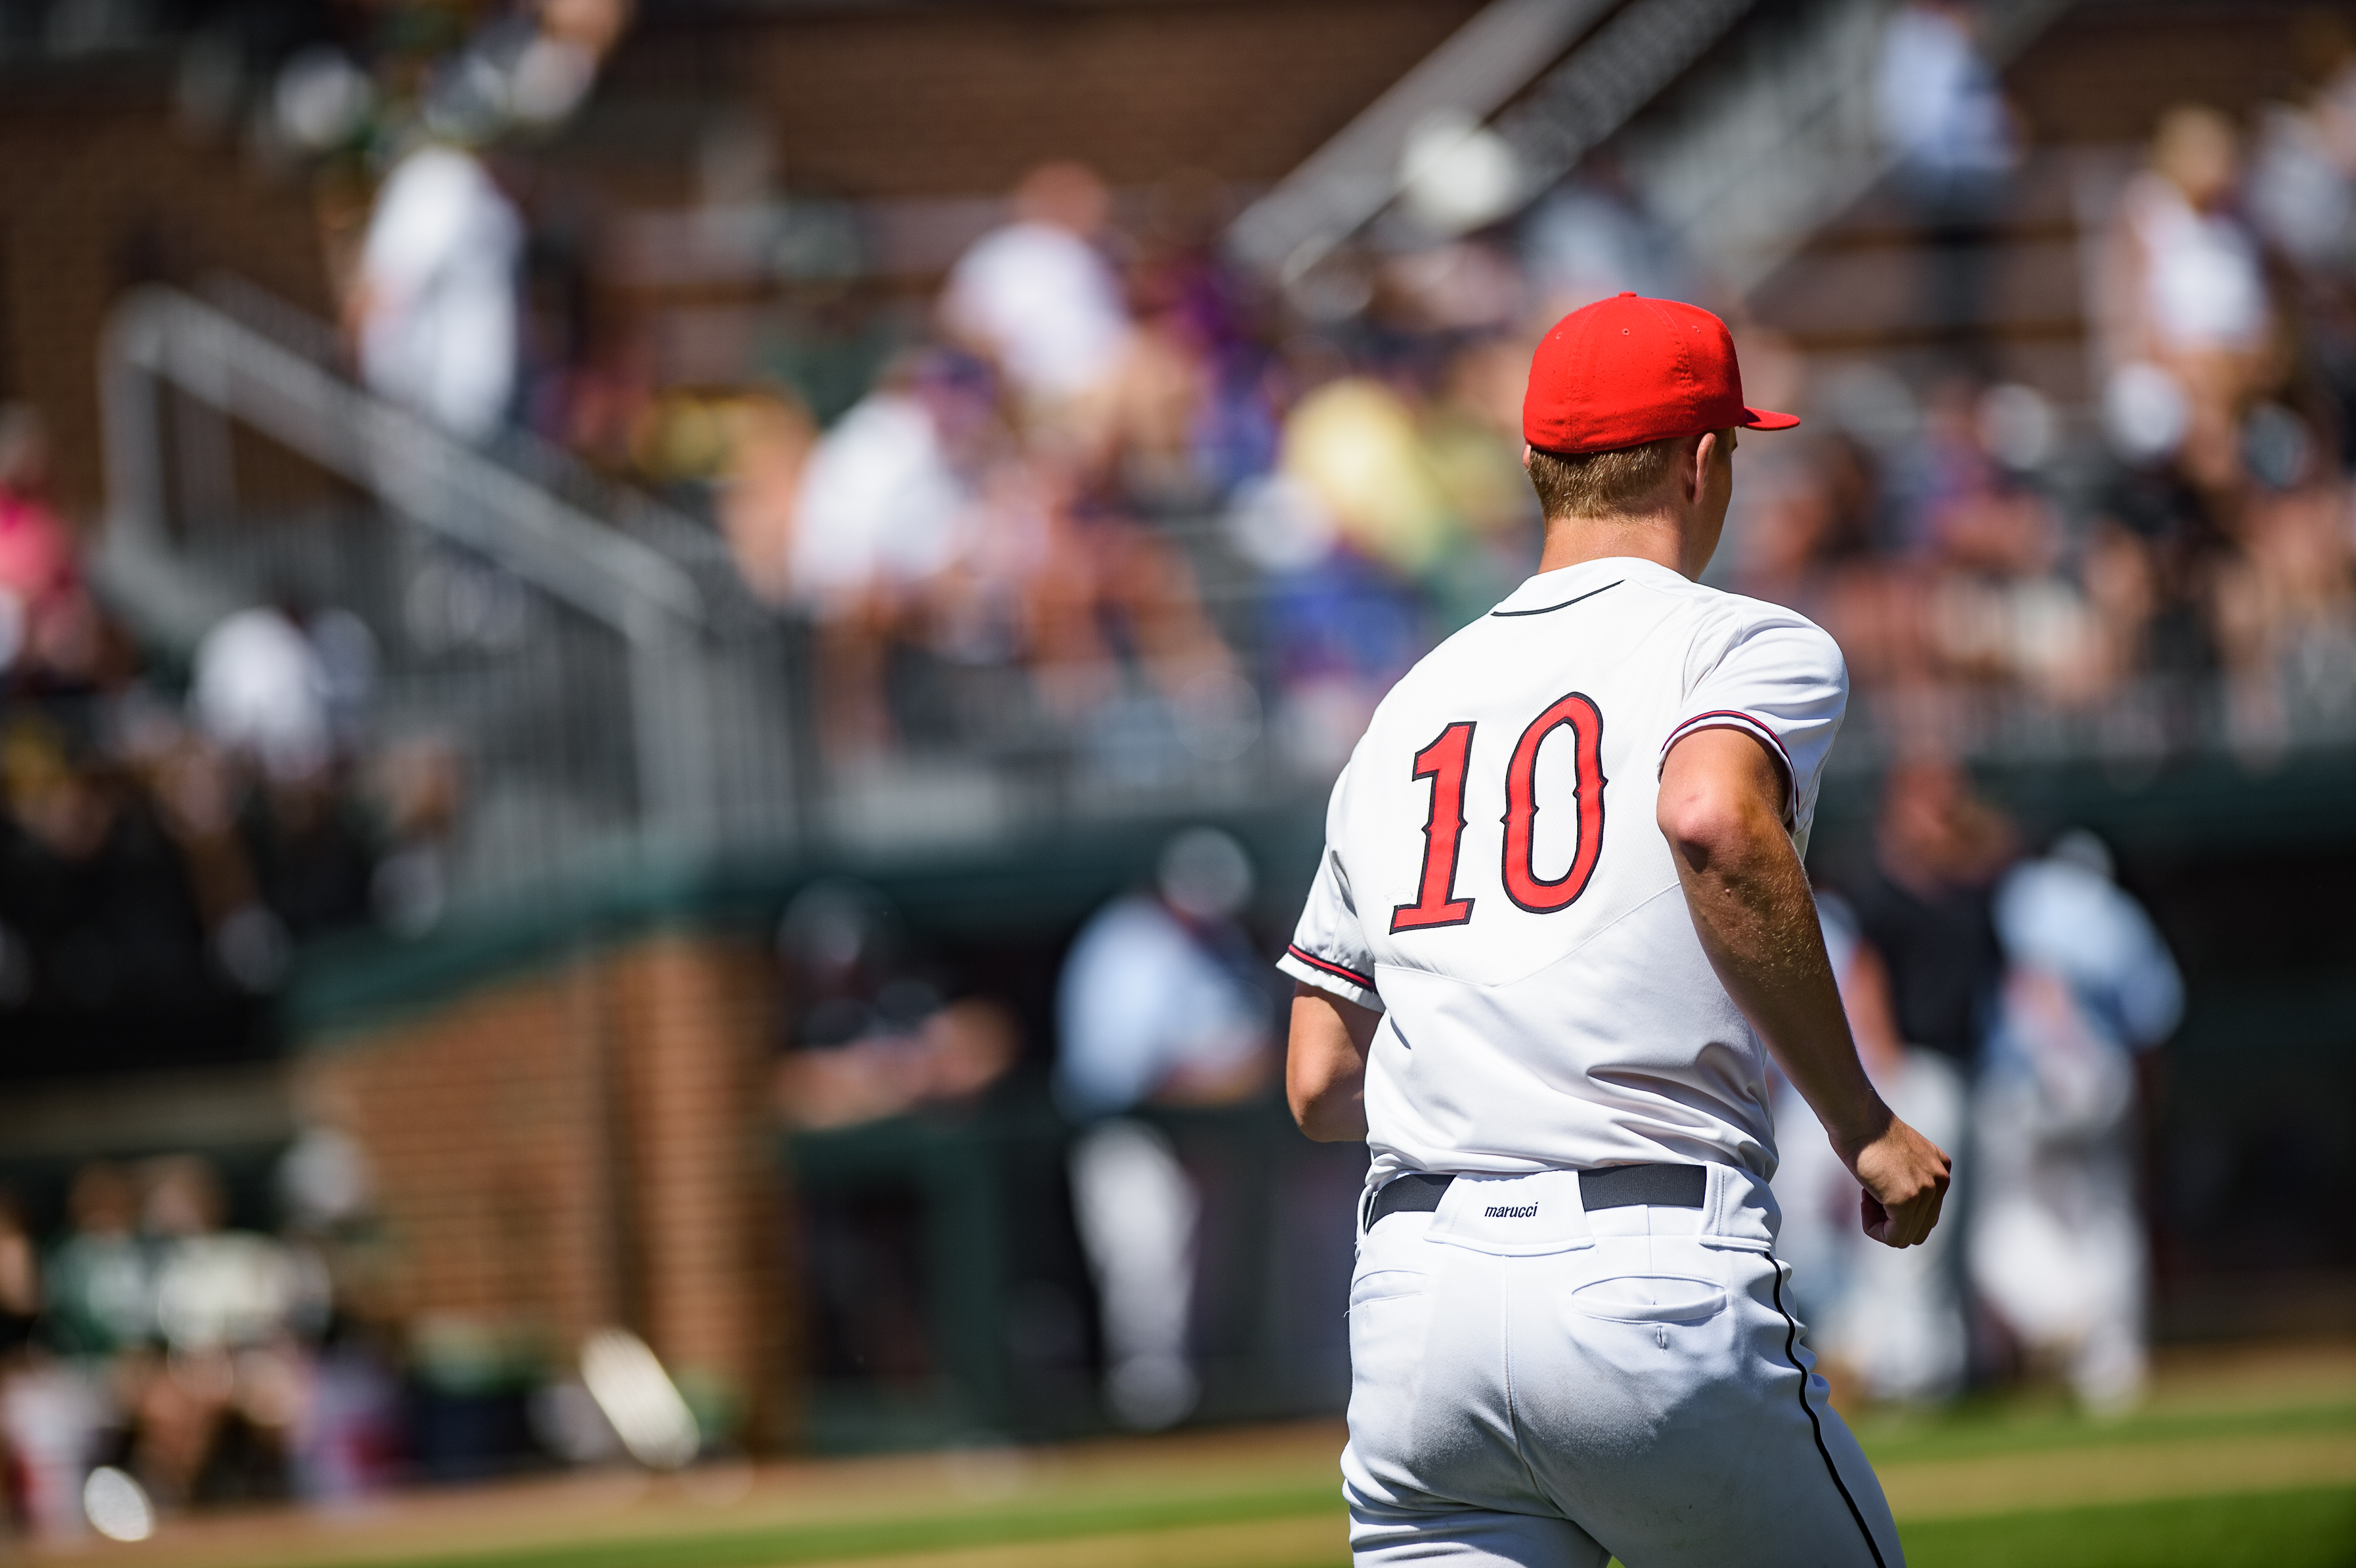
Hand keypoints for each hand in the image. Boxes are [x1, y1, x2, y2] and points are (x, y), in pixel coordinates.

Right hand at [1846, 1117, 1950, 1247]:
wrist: (1856, 1117)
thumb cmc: (1866, 1132)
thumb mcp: (1899, 1157)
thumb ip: (1908, 1178)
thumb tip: (1898, 1209)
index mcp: (1941, 1169)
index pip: (1926, 1213)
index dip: (1897, 1210)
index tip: (1877, 1188)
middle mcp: (1941, 1180)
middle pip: (1920, 1228)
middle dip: (1892, 1220)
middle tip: (1870, 1196)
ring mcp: (1926, 1191)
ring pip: (1907, 1236)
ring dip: (1882, 1224)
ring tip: (1867, 1196)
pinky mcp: (1906, 1200)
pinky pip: (1894, 1237)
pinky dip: (1874, 1228)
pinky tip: (1864, 1200)